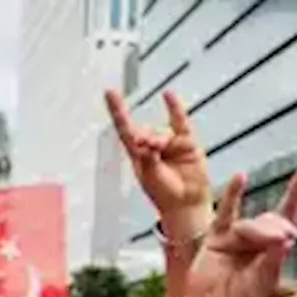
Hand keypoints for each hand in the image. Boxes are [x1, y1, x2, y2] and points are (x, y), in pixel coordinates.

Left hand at [105, 89, 211, 233]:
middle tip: (146, 145)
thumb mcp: (151, 177)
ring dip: (159, 138)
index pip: (125, 129)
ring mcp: (169, 143)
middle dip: (144, 136)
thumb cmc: (165, 195)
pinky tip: (168, 95)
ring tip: (159, 147)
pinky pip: (180, 122)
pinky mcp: (185, 143)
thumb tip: (148, 141)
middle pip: (144, 131)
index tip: (110, 92)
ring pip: (161, 132)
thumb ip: (148, 158)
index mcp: (137, 154)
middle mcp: (152, 146)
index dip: (117, 111)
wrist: (186, 204)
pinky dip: (174, 108)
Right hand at [180, 170, 296, 296]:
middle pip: (270, 222)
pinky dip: (233, 195)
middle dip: (272, 229)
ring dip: (254, 231)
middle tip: (278, 239)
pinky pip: (225, 214)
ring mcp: (235, 240)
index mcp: (272, 254)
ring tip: (246, 243)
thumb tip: (287, 238)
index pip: (288, 222)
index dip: (296, 198)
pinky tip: (240, 178)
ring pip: (249, 224)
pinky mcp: (215, 239)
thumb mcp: (258, 285)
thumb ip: (271, 261)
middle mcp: (256, 243)